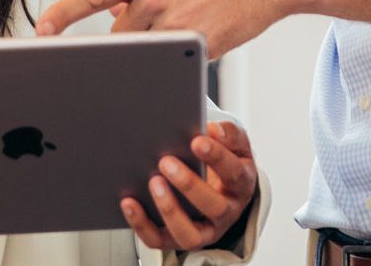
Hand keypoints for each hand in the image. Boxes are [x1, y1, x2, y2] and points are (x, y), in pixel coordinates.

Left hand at [34, 0, 309, 57]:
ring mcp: (176, 19)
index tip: (41, 32)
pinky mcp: (198, 44)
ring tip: (187, 29)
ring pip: (145, 55)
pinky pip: (174, 64)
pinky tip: (207, 34)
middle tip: (149, 39)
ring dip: (155, 54)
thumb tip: (112, 10)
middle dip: (129, 44)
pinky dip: (181, 60)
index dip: (62, 14)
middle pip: (119, 37)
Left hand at [119, 122, 259, 252]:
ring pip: (189, 234)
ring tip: (153, 182)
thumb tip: (212, 130)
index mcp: (242, 184)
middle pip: (214, 207)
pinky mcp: (179, 240)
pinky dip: (141, 224)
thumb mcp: (235, 144)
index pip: (234, 173)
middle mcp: (227, 213)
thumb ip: (228, 134)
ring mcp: (205, 231)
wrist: (221, 187)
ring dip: (169, 209)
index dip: (217, 158)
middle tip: (166, 161)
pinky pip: (159, 240)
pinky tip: (128, 202)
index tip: (196, 141)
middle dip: (189, 184)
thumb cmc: (225, 161)